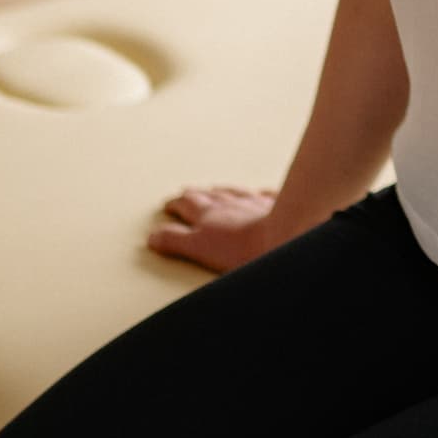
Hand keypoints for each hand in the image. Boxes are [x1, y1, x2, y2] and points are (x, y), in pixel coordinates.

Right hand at [146, 185, 279, 273]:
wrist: (285, 236)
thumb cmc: (244, 249)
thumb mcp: (198, 248)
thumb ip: (175, 241)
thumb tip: (152, 237)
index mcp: (209, 216)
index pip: (187, 206)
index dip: (176, 205)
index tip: (168, 204)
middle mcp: (231, 204)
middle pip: (209, 196)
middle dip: (195, 194)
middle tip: (185, 191)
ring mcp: (256, 203)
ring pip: (235, 193)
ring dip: (223, 191)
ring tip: (215, 188)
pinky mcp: (279, 206)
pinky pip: (266, 196)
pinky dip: (258, 194)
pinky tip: (259, 192)